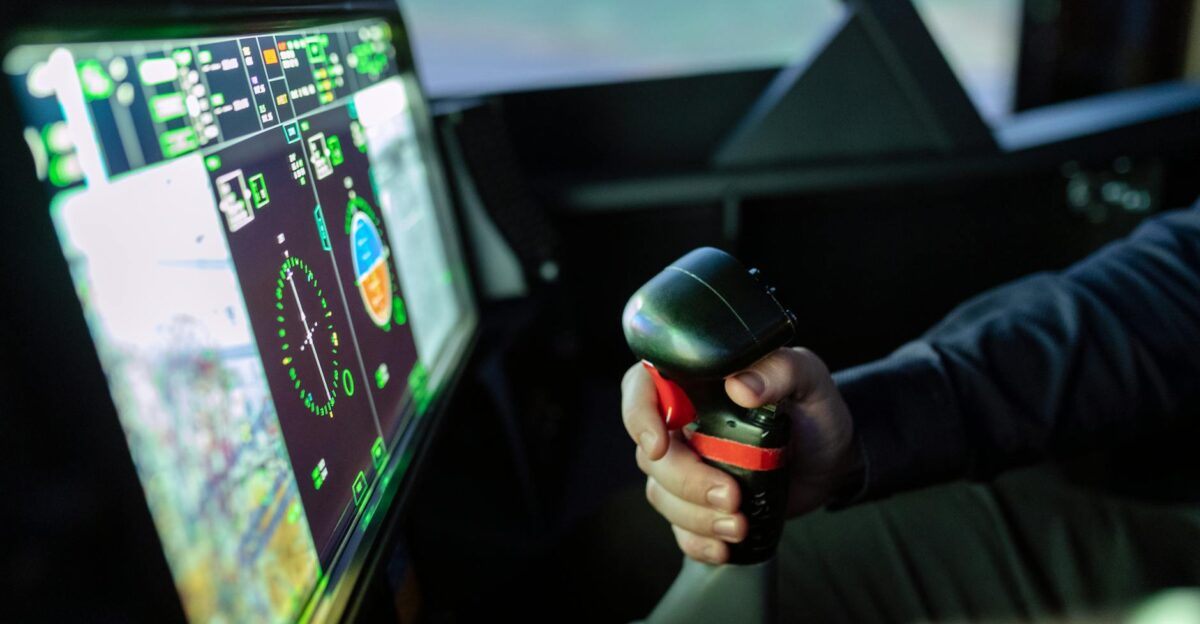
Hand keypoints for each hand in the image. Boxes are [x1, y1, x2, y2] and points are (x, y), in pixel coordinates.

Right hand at [621, 347, 857, 563]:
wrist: (832, 459)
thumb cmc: (814, 410)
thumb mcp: (809, 379)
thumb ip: (781, 370)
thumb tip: (741, 386)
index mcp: (695, 383)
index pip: (643, 387)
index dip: (639, 415)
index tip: (659, 445)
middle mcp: (682, 423)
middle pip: (650, 454)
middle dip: (686, 480)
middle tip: (730, 494)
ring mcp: (688, 465)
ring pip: (662, 494)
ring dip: (696, 515)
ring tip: (740, 523)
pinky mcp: (699, 502)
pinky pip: (680, 527)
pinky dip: (698, 541)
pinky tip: (725, 545)